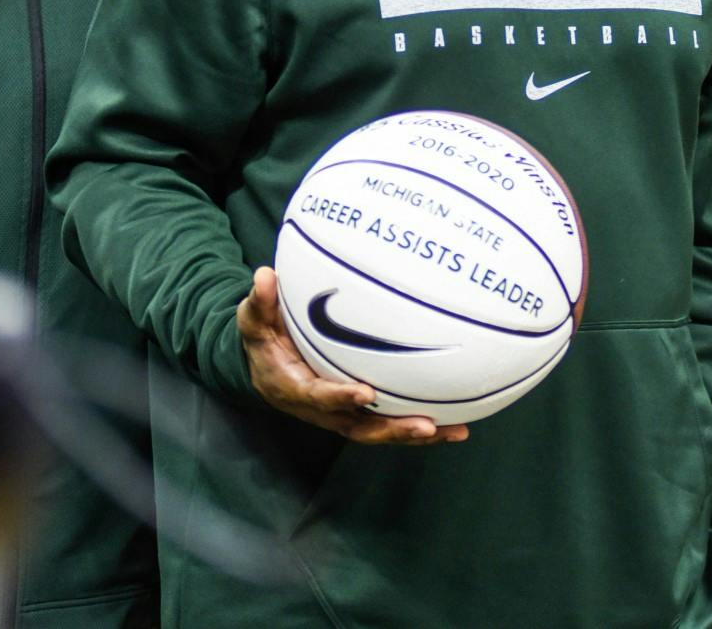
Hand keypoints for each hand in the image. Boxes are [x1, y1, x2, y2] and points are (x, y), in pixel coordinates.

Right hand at [236, 267, 468, 444]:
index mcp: (294, 389)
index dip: (339, 398)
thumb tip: (264, 276)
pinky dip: (423, 427)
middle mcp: (322, 410)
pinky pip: (390, 422)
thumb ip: (260, 303)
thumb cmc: (263, 341)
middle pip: (359, 428)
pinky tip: (457, 424)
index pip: (318, 397)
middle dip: (392, 430)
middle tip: (426, 426)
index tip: (363, 392)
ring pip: (381, 431)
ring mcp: (343, 414)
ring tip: (456, 432)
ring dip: (416, 434)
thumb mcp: (254, 321)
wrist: (265, 369)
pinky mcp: (360, 413)